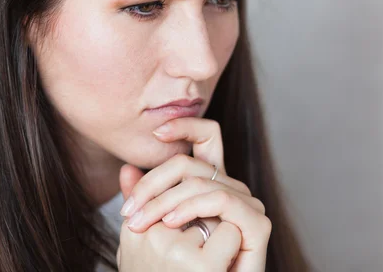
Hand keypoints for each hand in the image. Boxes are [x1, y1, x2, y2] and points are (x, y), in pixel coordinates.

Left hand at [116, 118, 270, 270]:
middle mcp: (230, 187)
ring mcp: (246, 204)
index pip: (205, 135)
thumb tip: (125, 169)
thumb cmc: (176, 268)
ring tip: (141, 223)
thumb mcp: (153, 227)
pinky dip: (192, 208)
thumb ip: (143, 199)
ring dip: (163, 201)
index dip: (184, 125)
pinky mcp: (257, 223)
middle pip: (188, 164)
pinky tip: (170, 223)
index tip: (156, 132)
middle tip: (128, 212)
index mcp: (208, 181)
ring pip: (199, 183)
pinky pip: (222, 200)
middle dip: (151, 185)